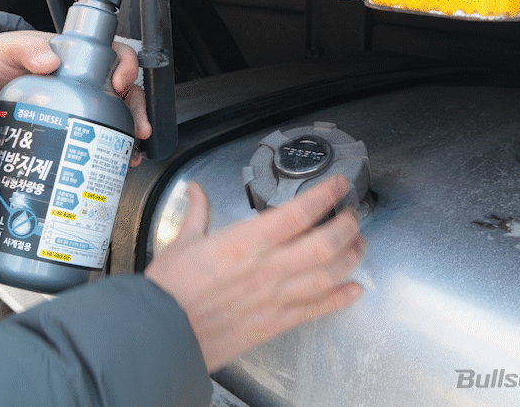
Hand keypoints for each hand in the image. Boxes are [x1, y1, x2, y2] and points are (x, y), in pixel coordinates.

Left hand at [0, 31, 150, 165]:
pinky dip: (110, 154)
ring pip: (117, 119)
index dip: (124, 66)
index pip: (112, 55)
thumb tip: (48, 59)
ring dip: (130, 137)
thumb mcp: (4, 49)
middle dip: (137, 110)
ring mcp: (77, 109)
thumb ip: (25, 48)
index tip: (119, 83)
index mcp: (73, 58)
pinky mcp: (68, 132)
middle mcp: (81, 84)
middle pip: (124, 93)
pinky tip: (116, 163)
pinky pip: (97, 142)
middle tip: (138, 128)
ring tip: (133, 153)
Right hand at [145, 175, 365, 371]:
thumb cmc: (169, 291)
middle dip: (347, 226)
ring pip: (327, 275)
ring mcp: (274, 298)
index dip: (325, 195)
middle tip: (353, 216)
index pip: (298, 213)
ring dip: (350, 258)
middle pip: (324, 243)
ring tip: (359, 245)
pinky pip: (316, 309)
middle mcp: (266, 268)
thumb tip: (196, 191)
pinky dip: (339, 299)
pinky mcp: (274, 323)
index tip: (338, 185)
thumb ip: (197, 213)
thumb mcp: (181, 242)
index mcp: (244, 242)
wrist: (161, 335)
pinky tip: (353, 290)